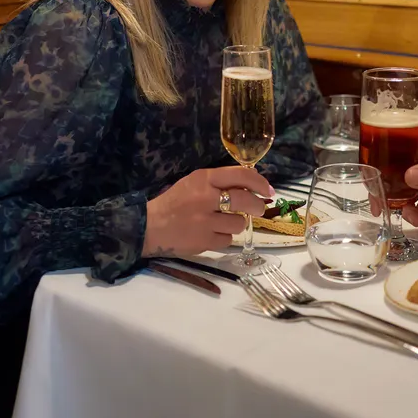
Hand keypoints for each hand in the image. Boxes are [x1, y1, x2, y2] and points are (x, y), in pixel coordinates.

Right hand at [143, 166, 271, 256]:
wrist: (149, 226)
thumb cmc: (174, 202)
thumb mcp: (194, 183)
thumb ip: (219, 182)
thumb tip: (251, 183)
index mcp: (203, 179)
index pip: (240, 175)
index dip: (259, 182)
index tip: (268, 189)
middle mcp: (206, 198)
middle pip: (245, 201)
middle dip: (257, 205)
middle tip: (258, 208)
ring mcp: (205, 222)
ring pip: (239, 223)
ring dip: (237, 223)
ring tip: (225, 222)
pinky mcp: (204, 241)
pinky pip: (228, 240)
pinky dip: (224, 237)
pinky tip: (213, 233)